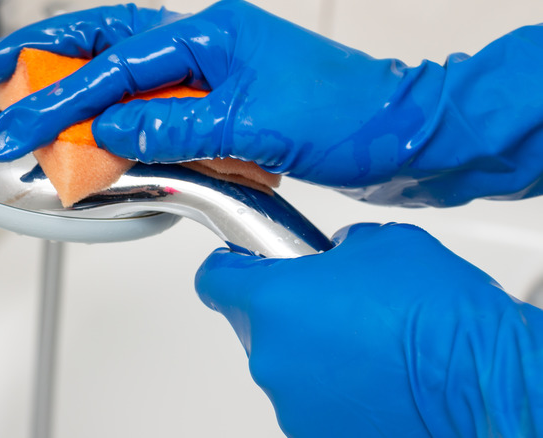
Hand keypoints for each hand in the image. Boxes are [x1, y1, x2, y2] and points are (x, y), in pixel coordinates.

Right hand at [0, 1, 542, 206]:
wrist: (402, 137)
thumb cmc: (351, 117)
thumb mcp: (258, 124)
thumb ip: (178, 127)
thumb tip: (114, 130)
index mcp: (211, 35)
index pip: (114, 68)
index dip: (58, 99)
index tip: (14, 126)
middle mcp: (205, 46)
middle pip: (102, 42)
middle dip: (37, 58)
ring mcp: (209, 74)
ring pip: (123, 73)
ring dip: (70, 85)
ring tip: (18, 96)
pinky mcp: (218, 106)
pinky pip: (153, 109)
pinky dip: (117, 122)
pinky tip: (92, 133)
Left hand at [196, 223, 542, 436]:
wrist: (479, 380)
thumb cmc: (435, 314)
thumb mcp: (380, 245)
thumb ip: (334, 251)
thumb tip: (331, 259)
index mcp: (273, 300)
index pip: (214, 280)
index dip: (229, 268)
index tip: (241, 265)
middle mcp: (269, 356)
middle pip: (256, 325)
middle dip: (289, 313)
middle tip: (337, 305)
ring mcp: (290, 401)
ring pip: (287, 365)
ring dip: (314, 354)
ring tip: (368, 346)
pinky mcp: (313, 432)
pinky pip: (311, 399)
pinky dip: (334, 388)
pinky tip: (375, 377)